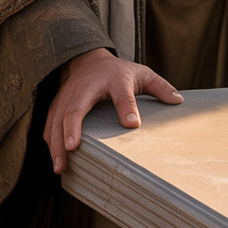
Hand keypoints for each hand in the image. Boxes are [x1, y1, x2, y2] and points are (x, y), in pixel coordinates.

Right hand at [43, 48, 182, 173]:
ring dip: (56, 143)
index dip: (127, 108)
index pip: (122, 94)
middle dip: (72, 128)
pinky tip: (55, 159)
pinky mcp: (57, 104)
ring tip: (60, 167)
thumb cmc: (119, 72)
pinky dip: (50, 142)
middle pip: (76, 107)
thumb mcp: (143, 74)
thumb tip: (178, 101)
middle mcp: (87, 87)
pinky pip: (49, 124)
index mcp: (114, 79)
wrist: (89, 60)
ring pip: (57, 119)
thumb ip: (160, 87)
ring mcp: (69, 96)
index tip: (132, 124)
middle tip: (72, 149)